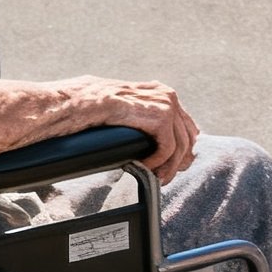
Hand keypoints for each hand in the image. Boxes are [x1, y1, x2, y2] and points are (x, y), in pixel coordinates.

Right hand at [78, 78, 198, 183]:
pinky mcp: (161, 117)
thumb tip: (170, 144)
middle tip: (162, 178)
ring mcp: (167, 105)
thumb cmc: (97, 107)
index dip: (182, 151)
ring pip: (179, 146)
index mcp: (163, 93)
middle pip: (187, 138)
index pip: (186, 126)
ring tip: (154, 177)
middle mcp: (169, 95)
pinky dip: (157, 161)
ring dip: (167, 167)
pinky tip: (143, 165)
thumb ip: (149, 119)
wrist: (84, 101)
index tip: (169, 167)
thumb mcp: (129, 110)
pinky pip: (167, 148)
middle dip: (177, 163)